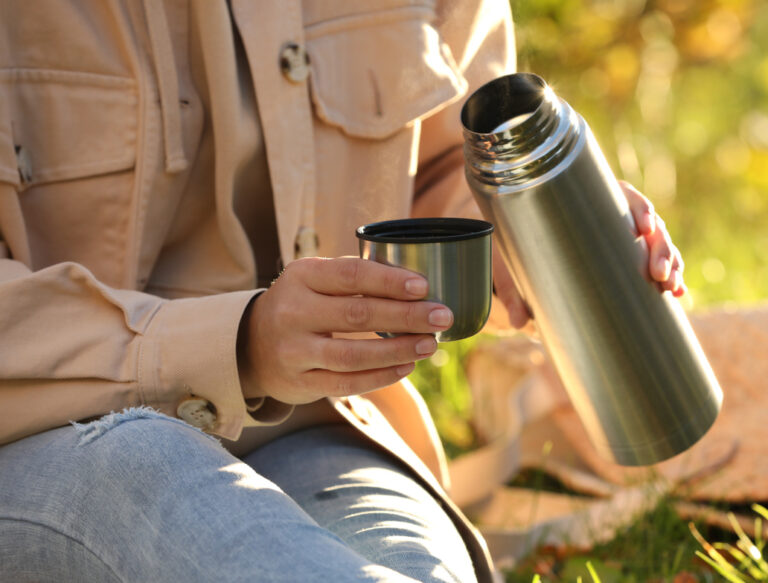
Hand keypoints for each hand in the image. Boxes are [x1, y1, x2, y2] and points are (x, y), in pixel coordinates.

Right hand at [238, 257, 450, 402]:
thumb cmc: (301, 305)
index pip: (351, 274)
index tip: (424, 287)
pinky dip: (381, 376)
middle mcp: (292, 312)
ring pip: (354, 354)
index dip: (389, 281)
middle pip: (358, 315)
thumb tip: (418, 286)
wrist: (251, 345)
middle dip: (407, 316)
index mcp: (301, 276)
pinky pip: (346, 383)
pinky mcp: (299, 383)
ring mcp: (293, 350)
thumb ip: (355, 278)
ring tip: (430, 344)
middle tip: (442, 316)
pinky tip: (406, 367)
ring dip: (398, 350)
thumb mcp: (315, 280)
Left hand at [493, 181, 685, 328]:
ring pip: (659, 244)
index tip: (643, 227)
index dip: (639, 208)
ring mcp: (625, 236)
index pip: (624, 196)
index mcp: (590, 201)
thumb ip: (515, 291)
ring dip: (672, 265)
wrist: (522, 253)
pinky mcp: (629, 257)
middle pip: (649, 223)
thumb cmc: (518, 249)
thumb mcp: (513, 265)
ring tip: (673, 290)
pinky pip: (656, 264)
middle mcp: (613, 215)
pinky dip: (670, 279)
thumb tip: (519, 321)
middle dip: (660, 248)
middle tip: (658, 275)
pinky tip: (678, 296)